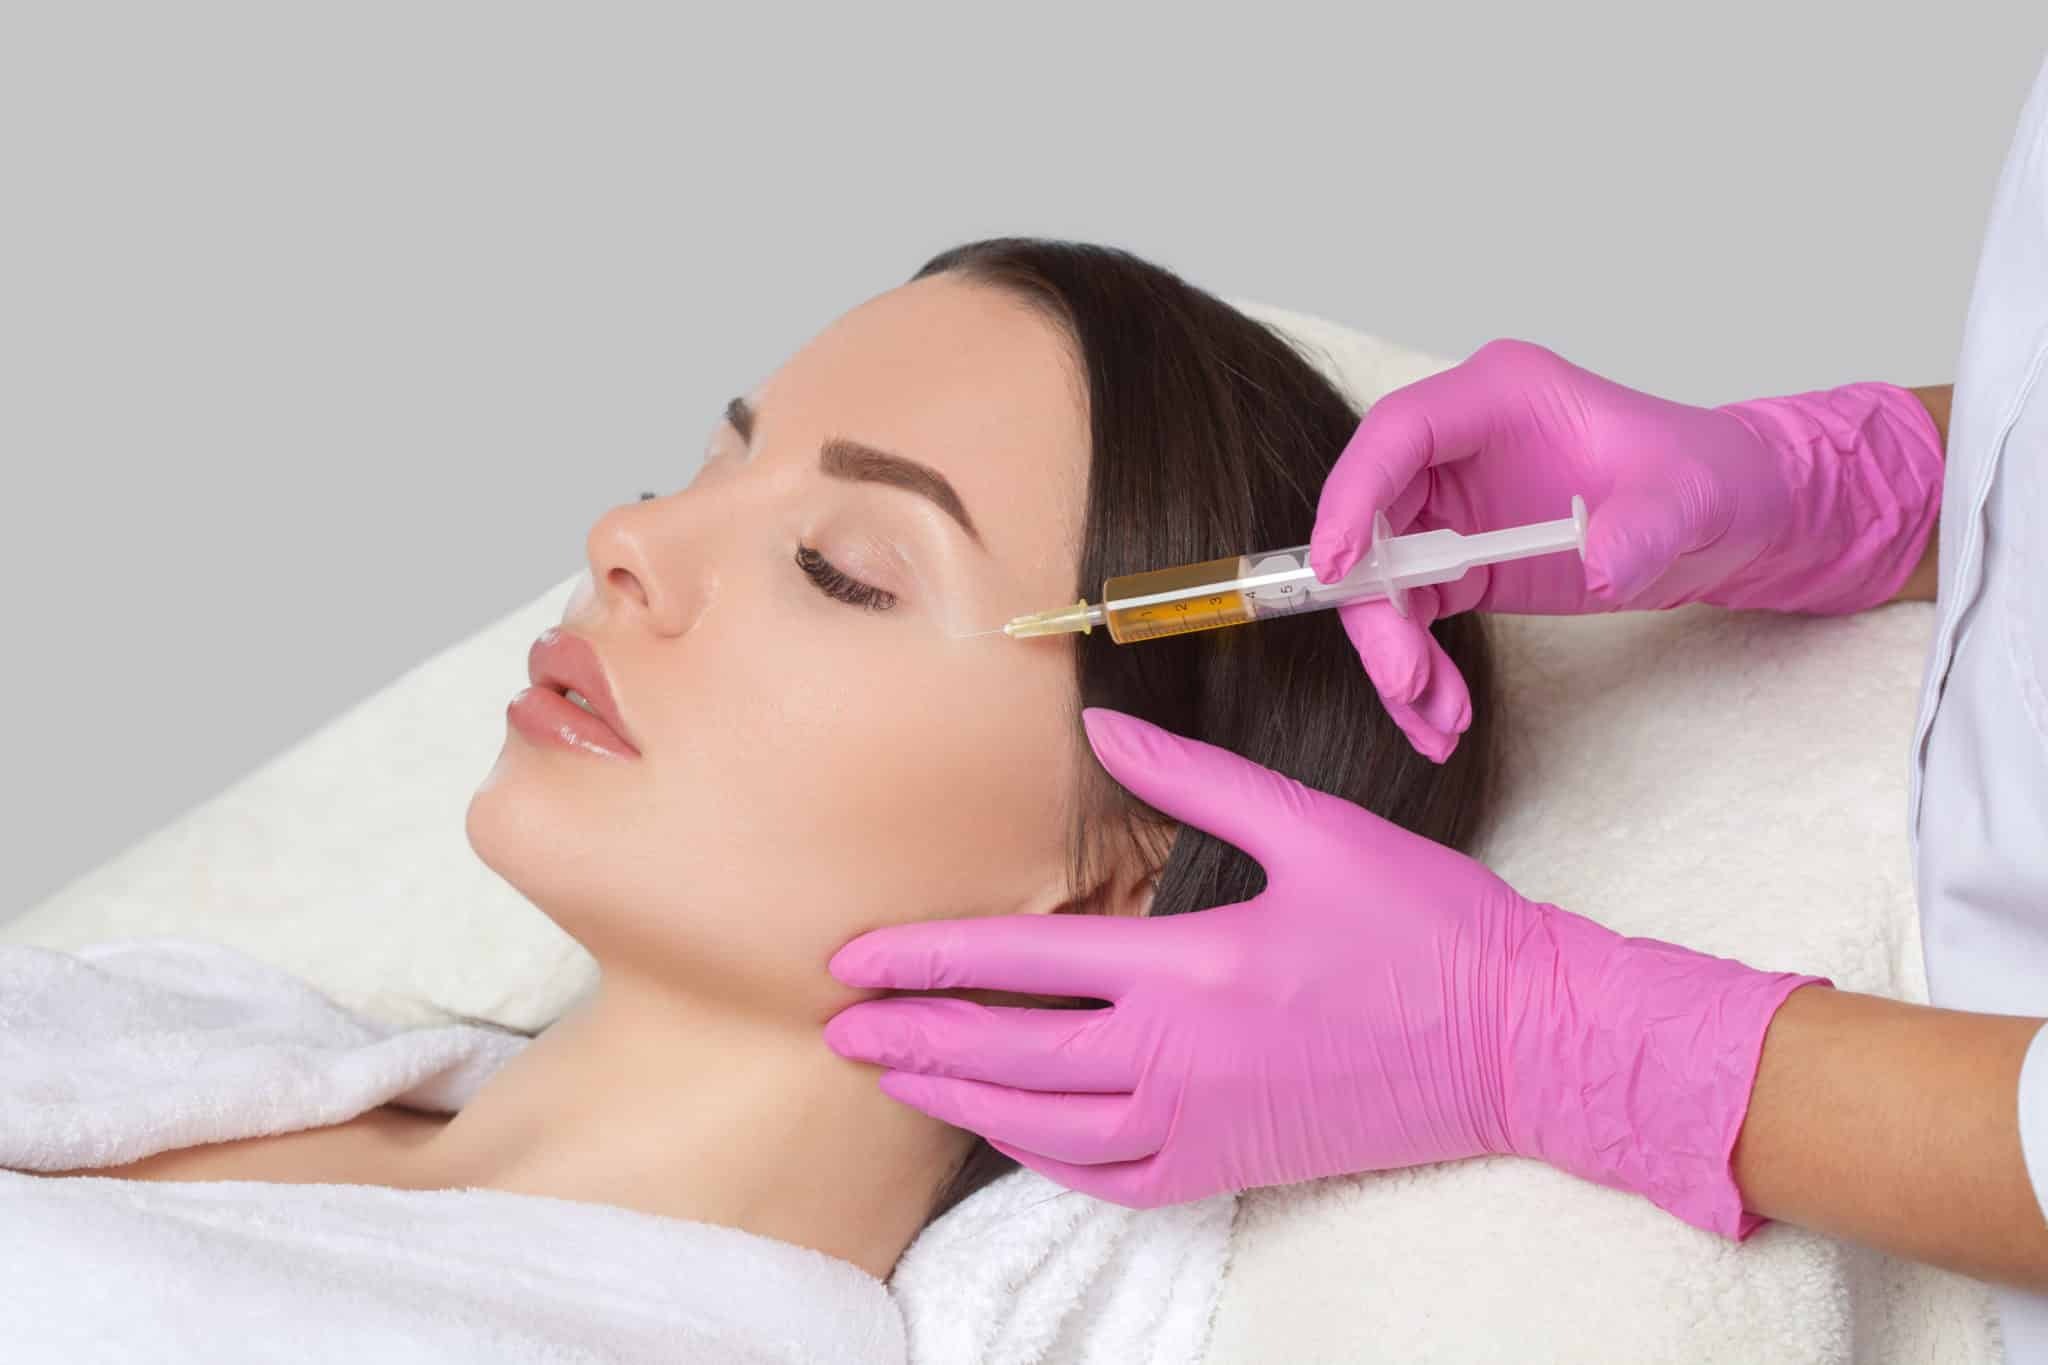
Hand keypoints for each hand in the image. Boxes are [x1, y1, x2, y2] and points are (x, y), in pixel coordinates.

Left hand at [826, 707, 1823, 1235]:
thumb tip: (1102, 726)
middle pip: (1006, 1053)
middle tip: (835, 1028)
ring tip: (893, 1078)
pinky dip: (1042, 1158)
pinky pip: (1108, 1179)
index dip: (924, 960)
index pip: (1019, 962)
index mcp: (1188, 966)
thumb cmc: (1424, 924)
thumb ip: (1195, 778)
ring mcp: (1199, 1124)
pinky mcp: (1229, 1165)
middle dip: (909, 1038)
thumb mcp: (1314, 828)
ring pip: (1041, 1125)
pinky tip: (1006, 1137)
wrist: (1516, 1040)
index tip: (853, 959)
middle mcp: (1176, 1059)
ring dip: (955, 1100)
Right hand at [1312, 339, 1942, 759]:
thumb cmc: (1712, 478)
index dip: (1353, 495)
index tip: (1334, 568)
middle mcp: (1459, 448)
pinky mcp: (1461, 563)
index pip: (1397, 433)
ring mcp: (1453, 507)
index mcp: (1499, 396)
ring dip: (1397, 658)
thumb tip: (1603, 560)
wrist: (1733, 521)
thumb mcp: (1693, 498)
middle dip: (1377, 611)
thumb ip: (1647, 523)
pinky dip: (1418, 674)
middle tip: (1405, 682)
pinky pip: (1412, 620)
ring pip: (1383, 583)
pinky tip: (1443, 719)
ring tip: (1440, 722)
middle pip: (1373, 522)